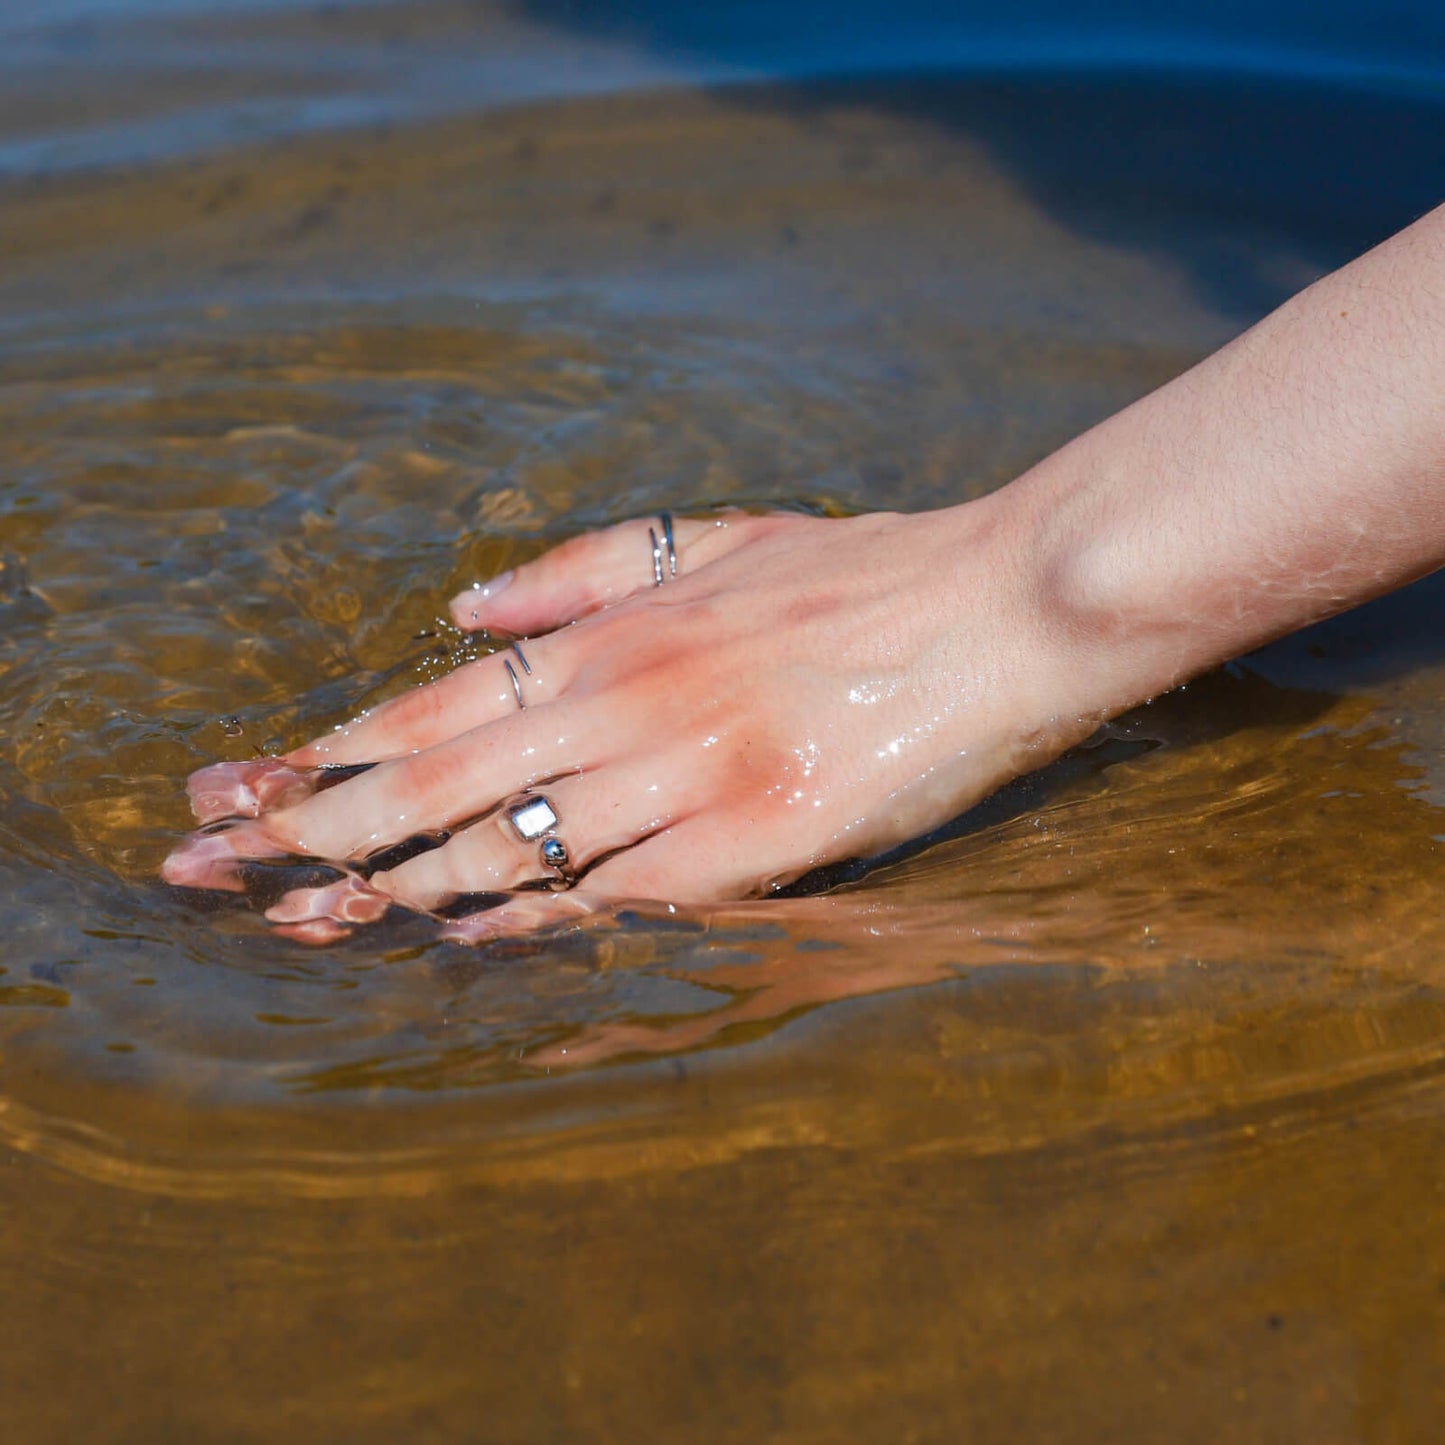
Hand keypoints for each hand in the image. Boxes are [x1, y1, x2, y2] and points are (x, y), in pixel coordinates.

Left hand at [163, 501, 1086, 942]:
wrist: (1003, 601)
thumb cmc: (861, 569)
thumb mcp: (716, 539)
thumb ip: (585, 571)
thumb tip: (464, 611)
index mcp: (618, 630)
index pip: (434, 704)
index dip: (324, 751)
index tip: (237, 783)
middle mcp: (633, 698)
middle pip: (437, 781)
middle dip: (313, 826)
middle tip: (208, 859)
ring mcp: (692, 773)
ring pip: (510, 844)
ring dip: (392, 888)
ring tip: (293, 922)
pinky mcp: (761, 839)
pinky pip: (619, 895)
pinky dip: (529, 921)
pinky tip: (457, 943)